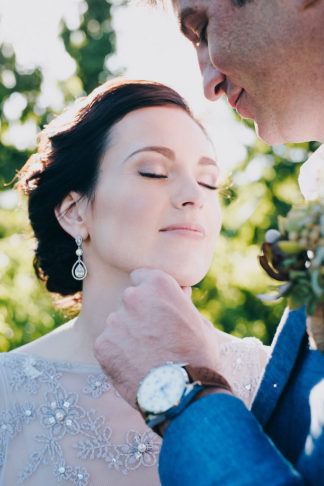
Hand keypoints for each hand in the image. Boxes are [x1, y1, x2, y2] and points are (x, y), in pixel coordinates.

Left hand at [94, 268, 219, 407]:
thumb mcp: (200, 321)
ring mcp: (114, 321)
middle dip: (137, 314)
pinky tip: (133, 366)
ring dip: (126, 334)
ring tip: (145, 356)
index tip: (153, 306)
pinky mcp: (102, 344)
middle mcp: (132, 297)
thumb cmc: (198, 355)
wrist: (183, 393)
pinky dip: (116, 354)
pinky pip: (107, 344)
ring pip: (117, 323)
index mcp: (158, 284)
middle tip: (152, 336)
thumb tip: (180, 292)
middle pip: (129, 300)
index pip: (141, 276)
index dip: (148, 292)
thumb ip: (182, 303)